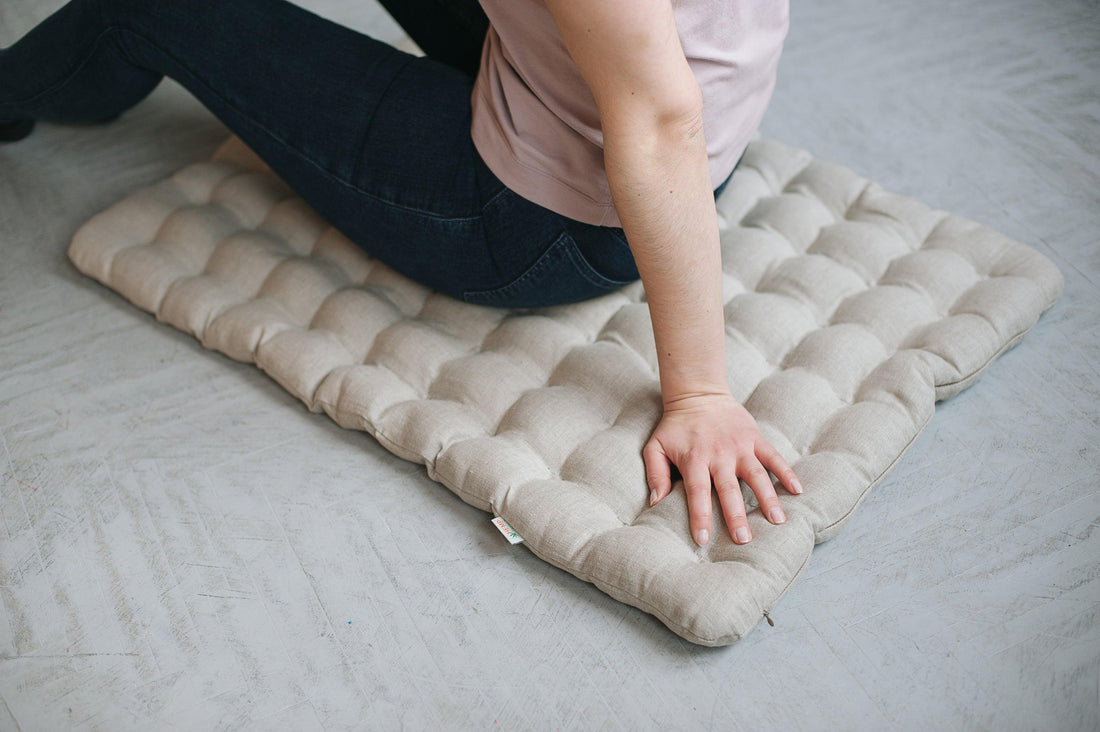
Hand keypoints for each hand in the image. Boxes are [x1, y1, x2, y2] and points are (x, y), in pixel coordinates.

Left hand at [643, 392, 801, 545]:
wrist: (698, 393)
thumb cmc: (675, 426)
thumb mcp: (655, 447)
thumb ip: (655, 474)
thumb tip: (655, 502)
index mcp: (694, 459)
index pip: (697, 492)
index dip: (700, 516)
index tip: (703, 540)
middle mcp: (719, 454)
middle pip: (729, 489)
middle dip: (736, 515)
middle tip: (744, 539)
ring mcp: (740, 446)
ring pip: (756, 475)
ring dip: (767, 498)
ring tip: (777, 521)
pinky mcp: (755, 438)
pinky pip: (773, 456)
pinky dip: (786, 472)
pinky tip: (798, 490)